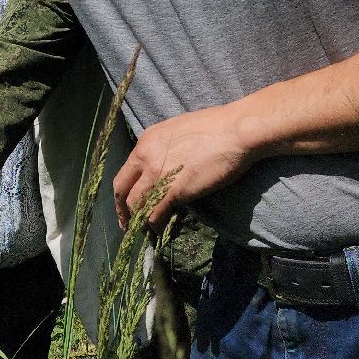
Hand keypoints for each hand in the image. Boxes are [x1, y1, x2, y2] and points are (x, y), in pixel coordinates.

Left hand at [112, 104, 255, 229]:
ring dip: (140, 220)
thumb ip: (164, 150)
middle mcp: (145, 156)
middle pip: (123, 191)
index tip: (128, 205)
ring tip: (147, 231)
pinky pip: (154, 214)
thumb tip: (165, 167)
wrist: (235, 130)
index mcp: (146, 141)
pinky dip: (154, 226)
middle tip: (129, 225)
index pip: (125, 172)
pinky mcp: (173, 190)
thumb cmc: (217, 127)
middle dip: (123, 210)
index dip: (124, 192)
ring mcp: (157, 174)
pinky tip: (160, 231)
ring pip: (136, 205)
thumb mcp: (178, 132)